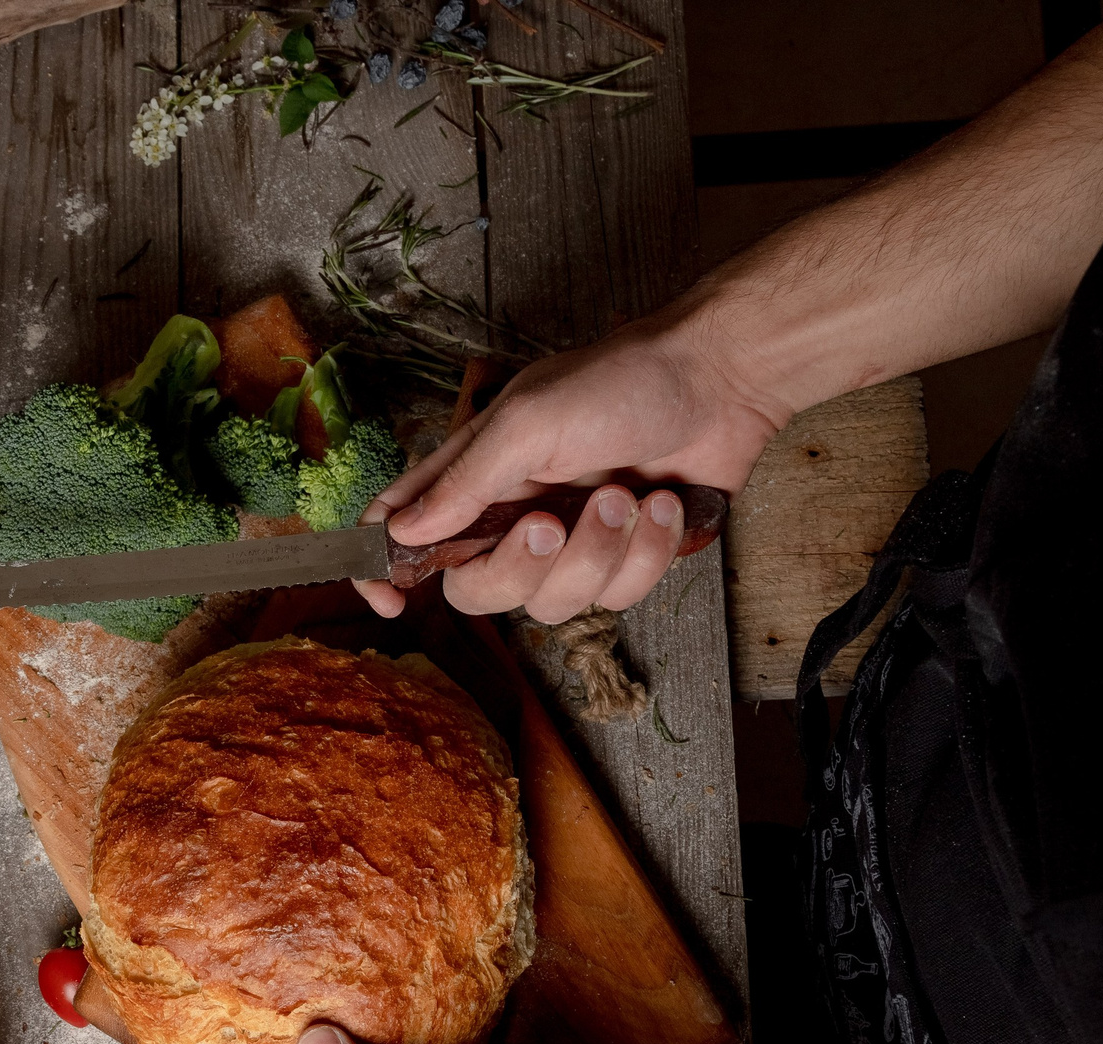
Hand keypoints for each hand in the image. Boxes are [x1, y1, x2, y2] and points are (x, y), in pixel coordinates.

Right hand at [355, 316, 786, 623]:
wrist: (719, 382)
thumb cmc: (620, 381)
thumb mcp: (529, 422)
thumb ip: (464, 481)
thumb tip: (402, 534)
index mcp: (475, 476)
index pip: (402, 531)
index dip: (383, 572)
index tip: (390, 600)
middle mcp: (513, 516)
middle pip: (479, 590)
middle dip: (520, 567)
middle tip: (551, 522)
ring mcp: (570, 543)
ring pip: (555, 602)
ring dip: (599, 551)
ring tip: (628, 493)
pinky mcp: (624, 559)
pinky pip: (618, 596)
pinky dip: (646, 551)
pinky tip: (663, 504)